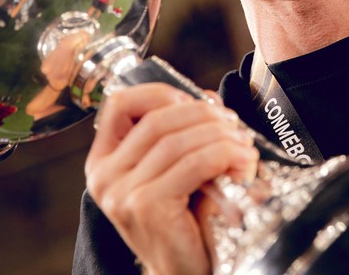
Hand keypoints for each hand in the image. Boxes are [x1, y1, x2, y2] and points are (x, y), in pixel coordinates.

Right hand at [85, 83, 258, 274]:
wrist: (184, 273)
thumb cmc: (184, 223)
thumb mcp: (175, 172)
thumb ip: (183, 135)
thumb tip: (209, 99)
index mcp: (104, 162)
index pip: (120, 104)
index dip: (160, 92)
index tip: (196, 101)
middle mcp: (104, 176)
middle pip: (156, 119)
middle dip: (203, 114)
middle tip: (234, 124)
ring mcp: (121, 192)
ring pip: (177, 140)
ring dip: (220, 135)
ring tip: (244, 146)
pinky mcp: (146, 206)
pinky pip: (193, 164)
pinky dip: (224, 156)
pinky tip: (242, 164)